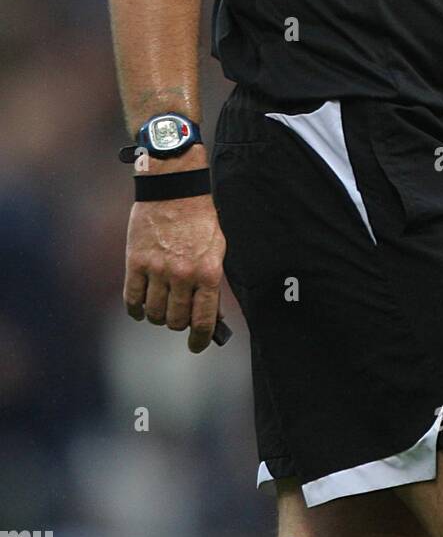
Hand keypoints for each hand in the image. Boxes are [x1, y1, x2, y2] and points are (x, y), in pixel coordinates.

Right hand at [124, 189, 226, 352]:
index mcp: (208, 273)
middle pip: (176, 320)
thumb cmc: (199, 221)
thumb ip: (212, 284)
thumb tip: (211, 317)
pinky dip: (135, 309)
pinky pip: (132, 300)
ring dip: (157, 315)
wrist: (175, 190)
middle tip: (178, 314)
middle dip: (178, 323)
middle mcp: (182, 275)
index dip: (199, 340)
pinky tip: (140, 306)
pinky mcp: (135, 263)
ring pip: (153, 314)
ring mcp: (157, 270)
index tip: (196, 346)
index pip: (202, 321)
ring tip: (160, 305)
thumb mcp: (216, 251)